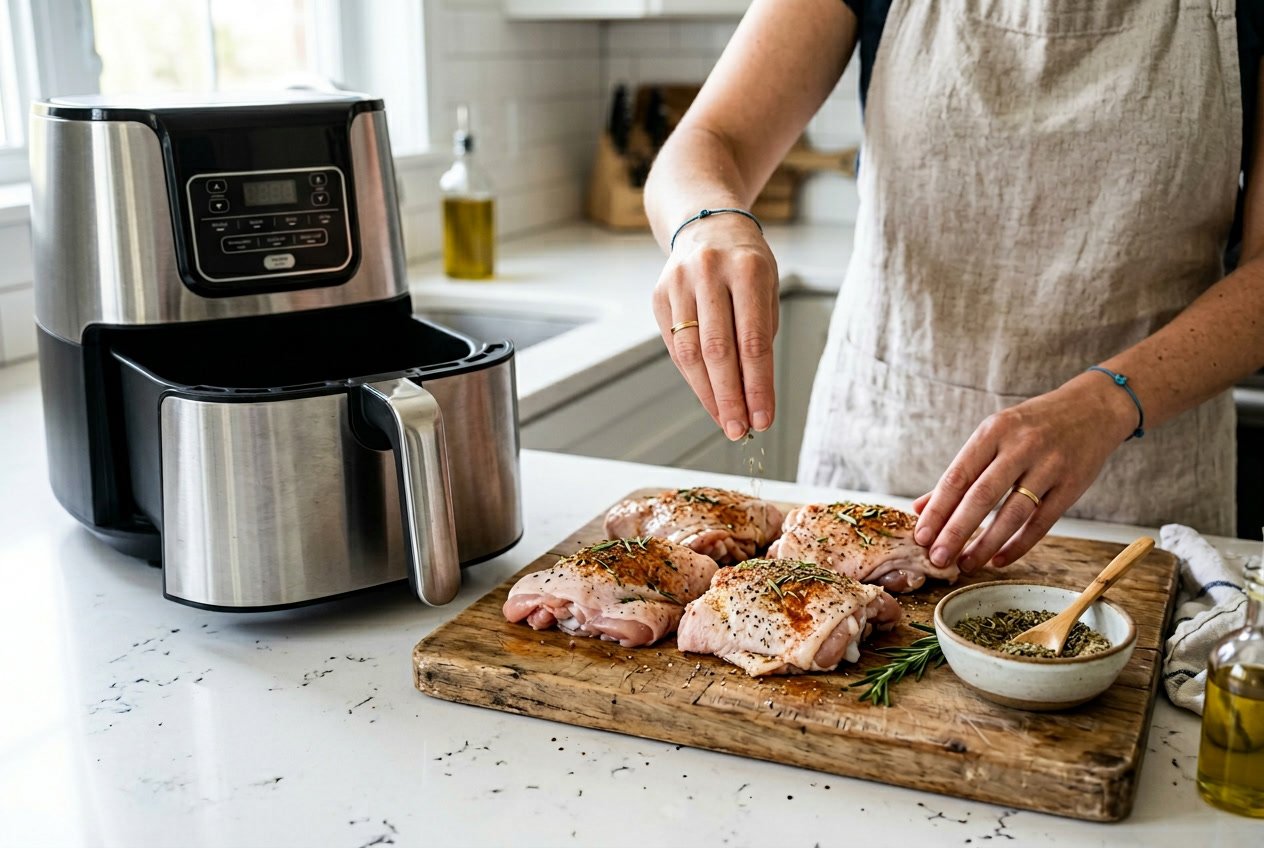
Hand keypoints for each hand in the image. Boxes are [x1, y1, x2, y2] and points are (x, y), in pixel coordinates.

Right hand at [651, 215, 779, 439]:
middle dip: (730, 397)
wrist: (706, 224)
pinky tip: (709, 397)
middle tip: (741, 430)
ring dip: (708, 394)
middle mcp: (709, 273)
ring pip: (690, 353)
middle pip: (717, 350)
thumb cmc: (746, 264)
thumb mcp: (767, 288)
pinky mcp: (659, 295)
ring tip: (726, 421)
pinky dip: (693, 378)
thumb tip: (754, 395)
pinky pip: (675, 346)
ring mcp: (679, 283)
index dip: (758, 385)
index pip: (752, 340)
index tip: (764, 418)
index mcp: (747, 269)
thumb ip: (761, 335)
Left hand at [911, 372, 1138, 572]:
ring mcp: (1049, 466)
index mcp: (993, 432)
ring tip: (966, 564)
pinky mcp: (1072, 485)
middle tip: (937, 558)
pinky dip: (1019, 545)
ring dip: (986, 544)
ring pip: (1013, 513)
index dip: (938, 509)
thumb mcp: (993, 436)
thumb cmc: (1032, 426)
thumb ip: (960, 472)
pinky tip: (999, 560)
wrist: (1092, 409)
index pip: (958, 476)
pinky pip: (1042, 522)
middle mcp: (1020, 447)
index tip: (921, 536)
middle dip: (956, 531)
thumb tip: (920, 508)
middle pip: (982, 496)